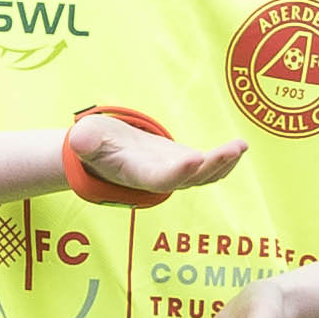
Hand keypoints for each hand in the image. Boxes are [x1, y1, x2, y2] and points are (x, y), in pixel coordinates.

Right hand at [68, 111, 245, 202]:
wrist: (106, 152)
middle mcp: (160, 178)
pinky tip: (239, 146)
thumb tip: (78, 139)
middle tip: (230, 150)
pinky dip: (225, 160)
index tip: (193, 160)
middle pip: (190, 179)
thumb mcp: (87, 138)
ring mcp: (175, 174)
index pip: (160, 179)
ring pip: (204, 176)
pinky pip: (209, 169)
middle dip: (211, 165)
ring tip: (239, 146)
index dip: (177, 172)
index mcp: (137, 174)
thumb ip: (86, 141)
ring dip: (224, 163)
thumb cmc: (97, 143)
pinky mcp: (186, 165)